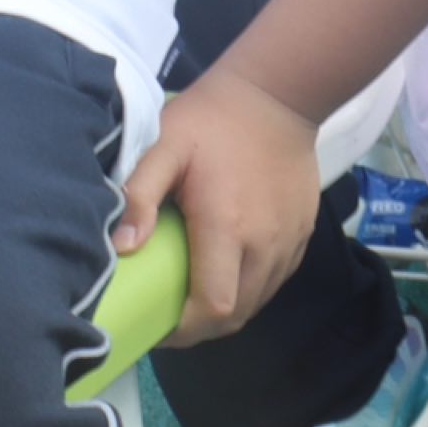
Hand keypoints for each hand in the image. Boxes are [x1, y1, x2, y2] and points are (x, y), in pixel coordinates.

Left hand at [115, 74, 323, 348]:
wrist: (279, 95)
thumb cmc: (211, 121)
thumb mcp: (164, 147)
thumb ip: (140, 195)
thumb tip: (123, 248)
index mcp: (228, 229)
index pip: (214, 309)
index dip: (184, 331)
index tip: (156, 325)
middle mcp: (266, 243)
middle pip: (237, 315)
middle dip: (200, 327)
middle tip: (168, 314)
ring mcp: (290, 238)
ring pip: (259, 300)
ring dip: (227, 308)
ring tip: (196, 295)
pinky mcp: (304, 230)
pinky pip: (277, 278)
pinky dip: (251, 288)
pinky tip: (228, 270)